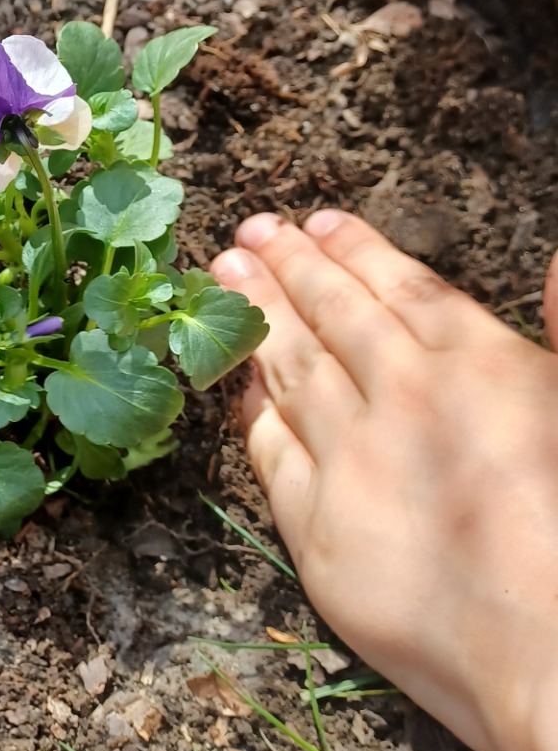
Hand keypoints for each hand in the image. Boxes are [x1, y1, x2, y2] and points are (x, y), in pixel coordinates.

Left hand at [209, 211, 557, 750]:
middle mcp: (407, 397)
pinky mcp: (317, 527)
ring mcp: (353, 460)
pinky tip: (238, 381)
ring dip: (257, 318)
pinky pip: (270, 449)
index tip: (319, 223)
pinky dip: (251, 406)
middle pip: (335, 315)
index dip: (357, 251)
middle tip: (251, 232)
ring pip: (292, 370)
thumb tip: (551, 259)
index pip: (404, 287)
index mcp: (483, 364)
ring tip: (226, 275)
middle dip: (290, 267)